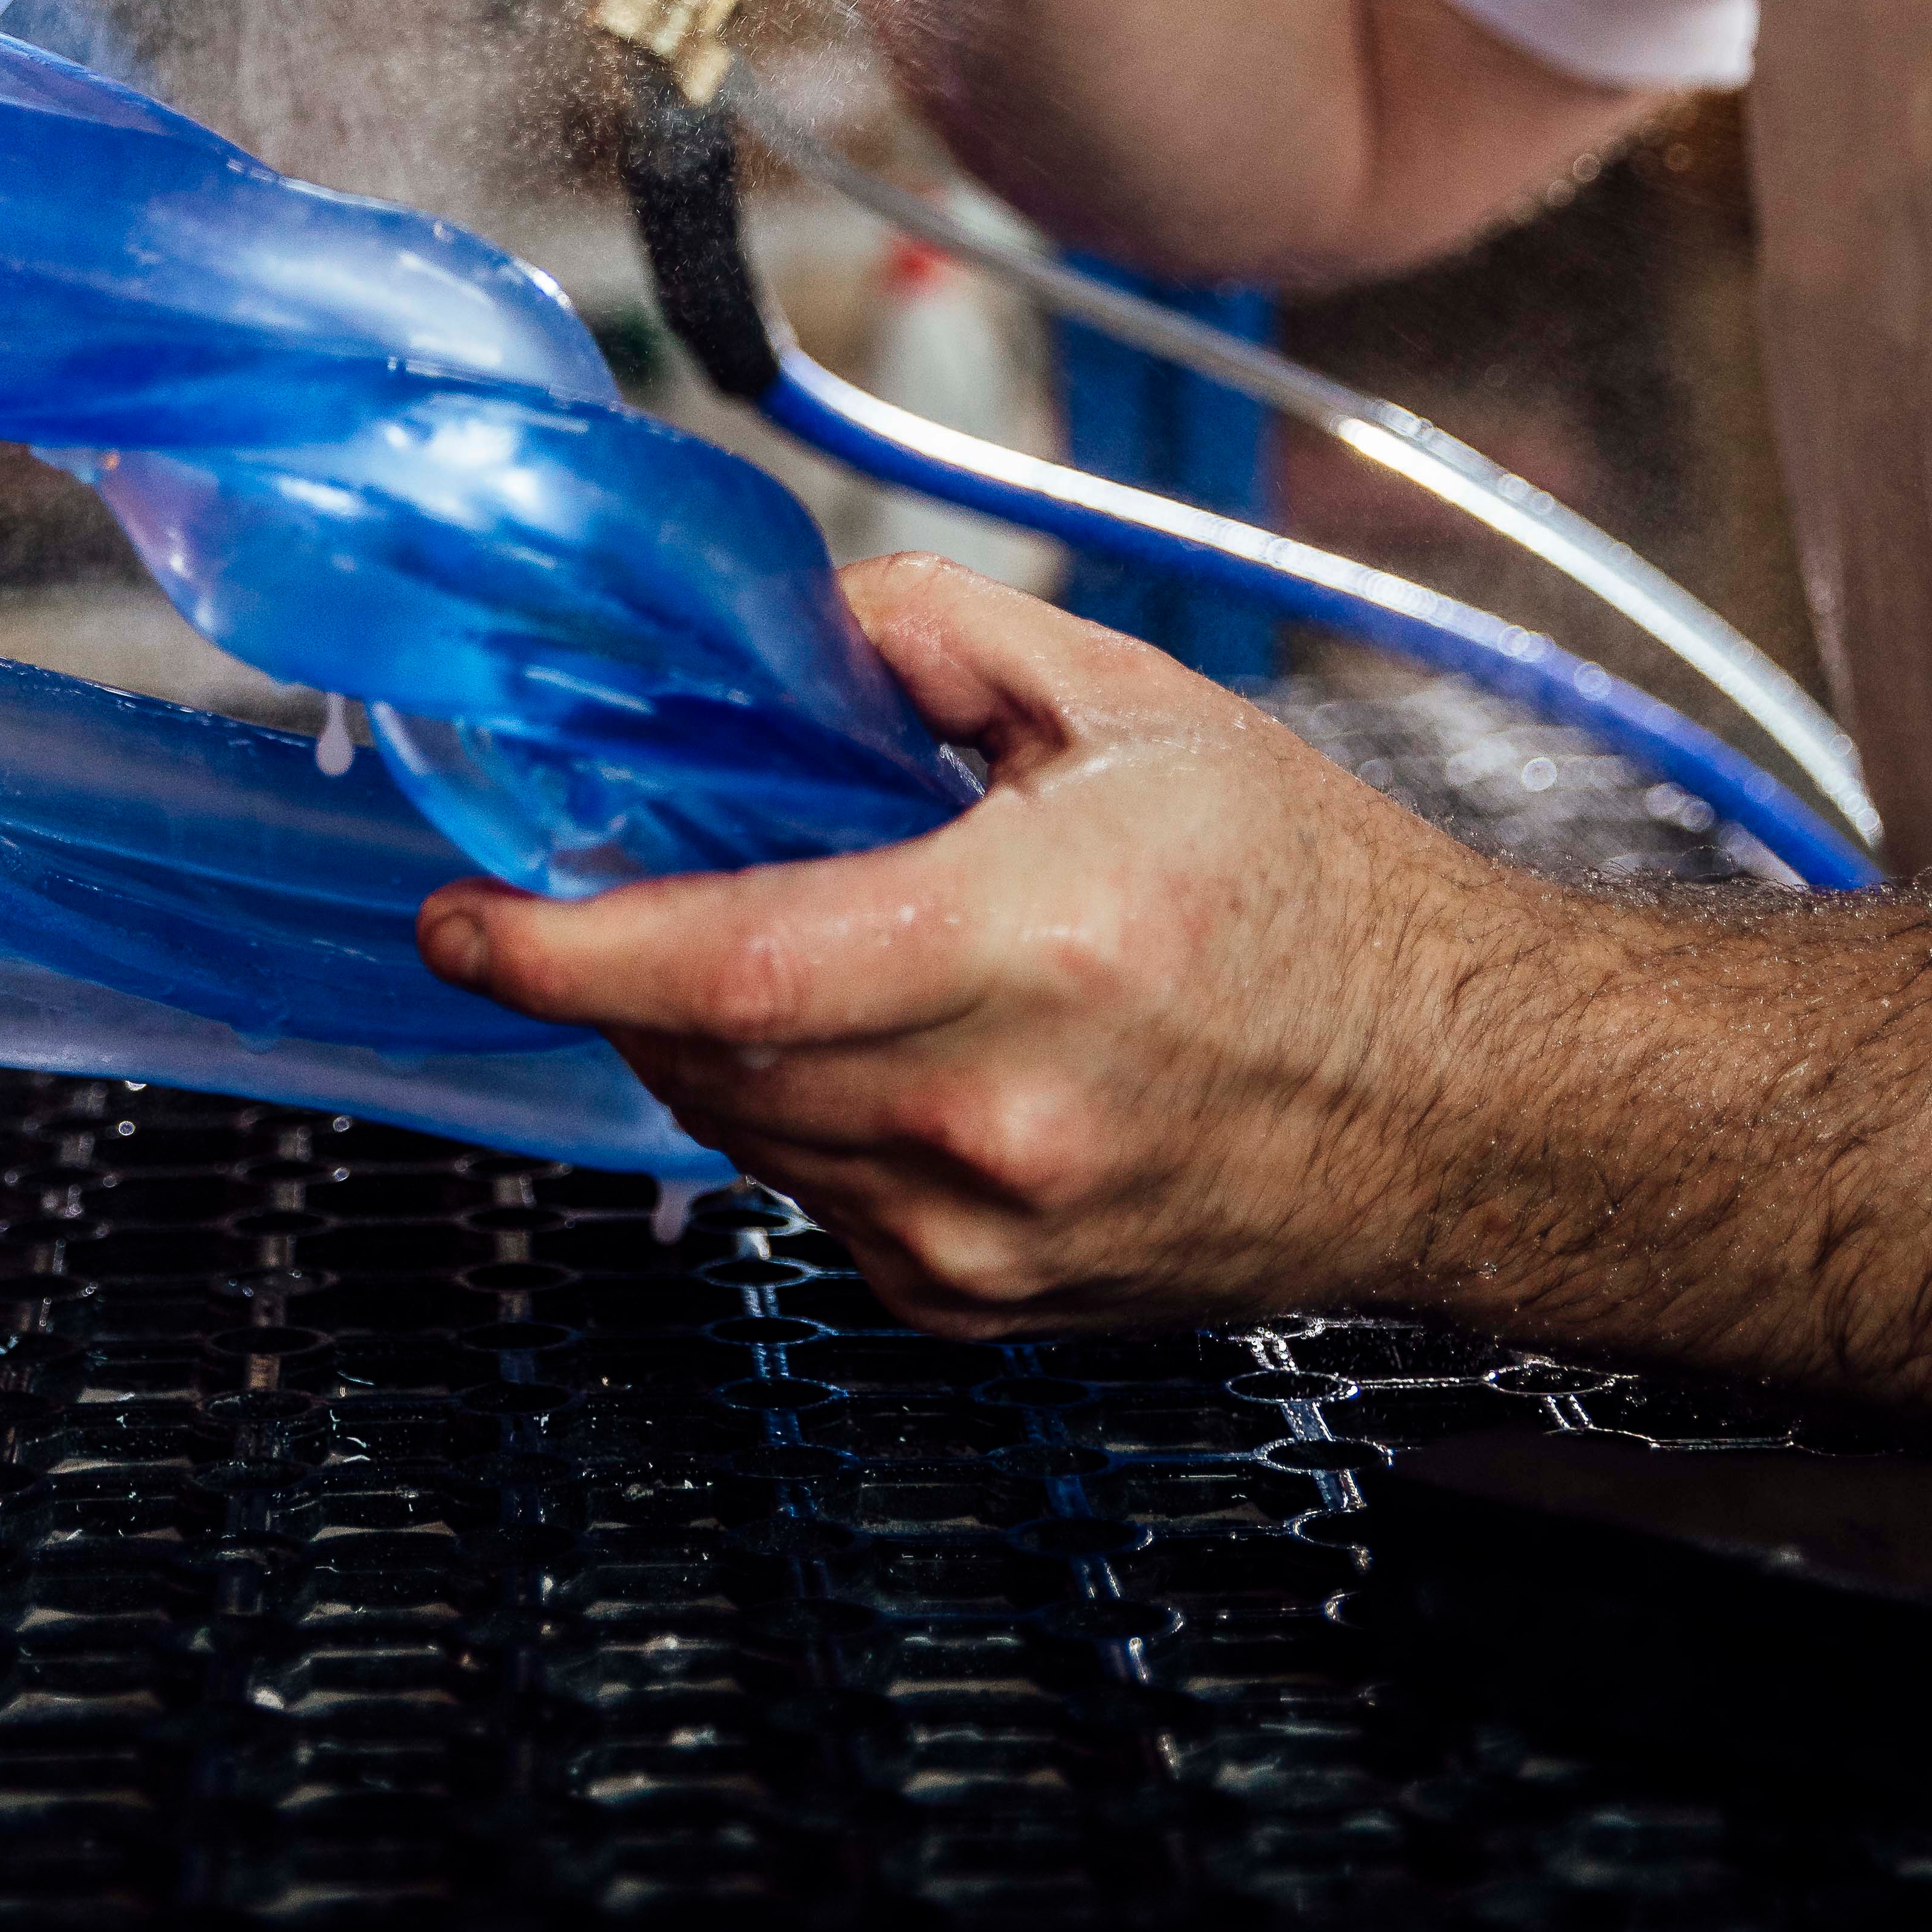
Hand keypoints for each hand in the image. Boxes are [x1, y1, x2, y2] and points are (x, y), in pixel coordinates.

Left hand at [417, 555, 1542, 1336]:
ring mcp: (992, 1237)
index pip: (730, 971)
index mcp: (1031, 948)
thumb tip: (806, 626)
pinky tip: (868, 1045)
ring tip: (751, 947)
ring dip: (708, 1045)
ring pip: (751, 1140)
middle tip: (603, 892)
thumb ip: (943, 643)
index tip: (464, 916)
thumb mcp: (1137, 708)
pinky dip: (799, 1118)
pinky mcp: (994, 1305)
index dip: (571, 948)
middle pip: (713, 1062)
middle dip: (624, 977)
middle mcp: (1000, 1117)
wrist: (1468, 1103)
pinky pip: (822, 1204)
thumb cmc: (1322, 903)